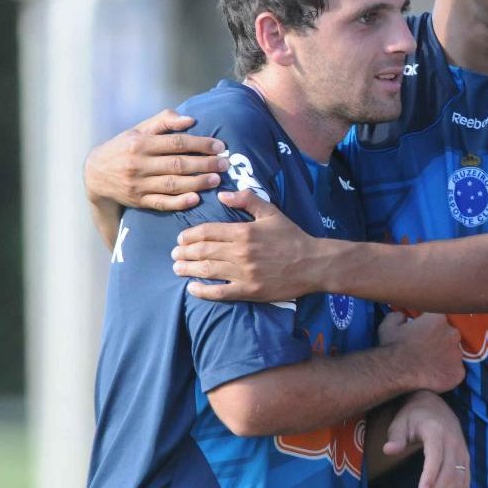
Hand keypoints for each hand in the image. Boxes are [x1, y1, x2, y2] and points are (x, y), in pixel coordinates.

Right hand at [83, 108, 227, 211]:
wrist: (96, 174)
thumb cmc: (124, 147)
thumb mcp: (139, 130)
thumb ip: (164, 121)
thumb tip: (190, 120)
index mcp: (140, 143)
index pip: (176, 143)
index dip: (200, 144)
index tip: (220, 146)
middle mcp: (139, 164)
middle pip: (178, 164)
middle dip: (204, 164)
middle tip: (225, 164)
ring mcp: (138, 185)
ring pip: (172, 185)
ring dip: (198, 183)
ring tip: (217, 180)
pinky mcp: (138, 201)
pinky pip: (162, 203)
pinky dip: (179, 202)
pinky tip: (196, 199)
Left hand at [173, 190, 323, 301]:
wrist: (313, 264)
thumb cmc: (292, 236)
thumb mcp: (271, 212)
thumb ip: (247, 200)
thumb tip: (223, 195)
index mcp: (244, 231)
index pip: (208, 231)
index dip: (190, 234)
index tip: (181, 237)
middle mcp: (241, 252)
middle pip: (203, 251)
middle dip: (184, 252)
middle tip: (174, 253)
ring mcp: (244, 274)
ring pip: (207, 270)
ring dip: (188, 269)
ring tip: (177, 268)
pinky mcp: (249, 291)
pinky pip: (220, 293)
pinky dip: (203, 291)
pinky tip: (192, 289)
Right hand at [378, 312, 464, 393]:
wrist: (396, 372)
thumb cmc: (393, 347)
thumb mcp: (389, 324)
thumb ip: (399, 315)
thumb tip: (404, 317)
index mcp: (438, 318)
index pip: (437, 319)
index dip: (429, 327)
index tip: (421, 334)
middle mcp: (452, 333)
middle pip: (449, 335)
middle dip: (439, 341)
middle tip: (425, 351)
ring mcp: (457, 354)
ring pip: (454, 354)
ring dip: (444, 358)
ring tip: (429, 365)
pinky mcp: (458, 373)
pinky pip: (456, 371)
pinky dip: (447, 374)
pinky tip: (434, 376)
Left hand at [384, 391, 470, 487]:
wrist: (435, 404)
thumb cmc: (413, 415)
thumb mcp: (400, 422)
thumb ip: (396, 436)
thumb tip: (389, 449)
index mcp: (436, 431)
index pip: (436, 455)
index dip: (431, 474)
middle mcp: (453, 441)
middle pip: (450, 473)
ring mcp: (462, 451)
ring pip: (460, 481)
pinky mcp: (465, 459)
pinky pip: (465, 481)